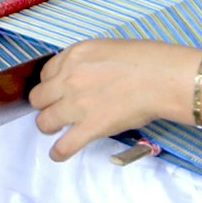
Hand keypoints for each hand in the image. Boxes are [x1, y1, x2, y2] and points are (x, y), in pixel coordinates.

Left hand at [28, 38, 201, 160]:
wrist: (162, 78)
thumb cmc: (147, 60)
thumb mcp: (108, 48)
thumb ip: (88, 62)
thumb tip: (86, 76)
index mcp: (74, 55)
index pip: (46, 73)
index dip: (52, 84)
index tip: (59, 91)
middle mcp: (69, 78)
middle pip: (39, 98)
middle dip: (46, 105)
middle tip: (58, 109)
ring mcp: (76, 104)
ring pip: (44, 122)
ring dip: (49, 127)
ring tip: (58, 131)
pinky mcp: (89, 127)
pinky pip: (63, 145)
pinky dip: (59, 152)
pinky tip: (59, 153)